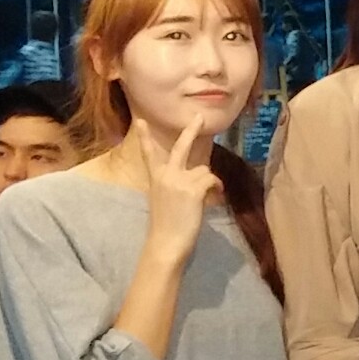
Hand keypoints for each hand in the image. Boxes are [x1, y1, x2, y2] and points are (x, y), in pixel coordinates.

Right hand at [142, 118, 223, 263]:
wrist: (166, 243)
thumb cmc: (166, 226)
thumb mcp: (165, 200)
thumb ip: (176, 185)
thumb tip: (198, 177)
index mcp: (156, 178)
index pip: (149, 154)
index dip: (146, 138)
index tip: (142, 121)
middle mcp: (165, 175)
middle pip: (180, 147)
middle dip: (191, 130)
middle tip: (199, 116)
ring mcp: (179, 180)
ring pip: (204, 169)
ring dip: (208, 181)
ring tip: (206, 197)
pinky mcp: (193, 189)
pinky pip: (212, 179)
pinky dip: (216, 188)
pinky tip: (214, 198)